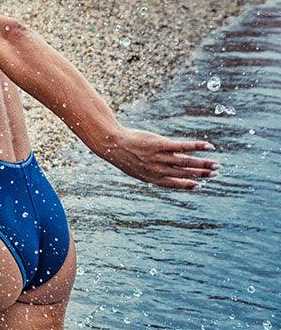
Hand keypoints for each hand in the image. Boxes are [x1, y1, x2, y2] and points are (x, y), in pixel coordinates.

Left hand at [101, 126, 219, 189]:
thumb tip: (168, 170)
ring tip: (216, 164)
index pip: (174, 184)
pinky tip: (209, 147)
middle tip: (215, 173)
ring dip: (203, 163)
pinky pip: (183, 146)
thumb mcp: (137, 168)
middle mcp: (157, 170)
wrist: (112, 144)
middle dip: (201, 173)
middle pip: (184, 172)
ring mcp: (159, 157)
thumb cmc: (124, 155)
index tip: (199, 185)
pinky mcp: (160, 144)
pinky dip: (197, 147)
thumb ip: (153, 171)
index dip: (187, 185)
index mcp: (151, 178)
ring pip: (186, 162)